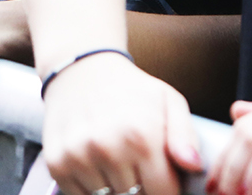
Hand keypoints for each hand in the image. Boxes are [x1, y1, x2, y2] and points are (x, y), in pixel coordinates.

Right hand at [41, 52, 203, 194]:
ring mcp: (78, 157)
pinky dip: (91, 189)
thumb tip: (194, 166)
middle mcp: (107, 148)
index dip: (167, 190)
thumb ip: (185, 136)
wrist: (80, 69)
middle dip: (142, 189)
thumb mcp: (168, 100)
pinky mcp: (57, 163)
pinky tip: (96, 165)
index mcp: (140, 135)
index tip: (163, 178)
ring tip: (117, 162)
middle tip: (138, 165)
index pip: (163, 194)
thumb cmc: (131, 90)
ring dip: (116, 189)